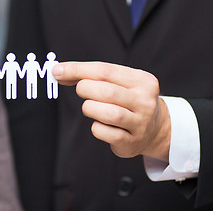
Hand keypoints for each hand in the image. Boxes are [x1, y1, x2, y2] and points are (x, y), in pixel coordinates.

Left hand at [52, 62, 170, 161]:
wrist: (155, 129)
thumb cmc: (129, 101)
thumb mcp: (119, 82)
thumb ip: (92, 75)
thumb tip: (60, 72)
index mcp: (142, 81)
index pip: (104, 70)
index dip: (77, 70)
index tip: (57, 71)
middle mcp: (145, 101)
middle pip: (106, 91)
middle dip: (84, 89)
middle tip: (81, 90)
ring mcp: (140, 123)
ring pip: (108, 113)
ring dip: (90, 108)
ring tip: (90, 107)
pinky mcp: (131, 142)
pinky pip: (104, 132)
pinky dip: (95, 127)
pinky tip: (100, 124)